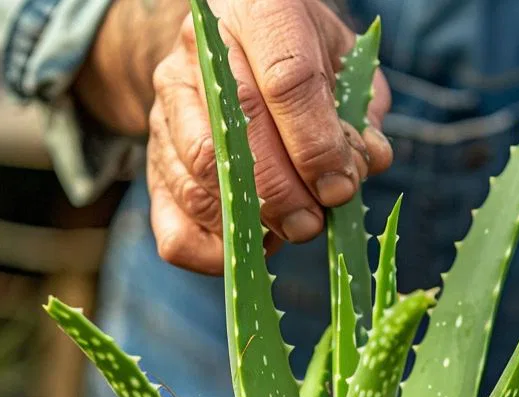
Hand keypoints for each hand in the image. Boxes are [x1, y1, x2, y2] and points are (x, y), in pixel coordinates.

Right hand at [146, 0, 391, 272]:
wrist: (232, 46)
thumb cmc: (301, 58)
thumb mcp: (343, 66)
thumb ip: (359, 114)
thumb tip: (366, 163)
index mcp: (259, 11)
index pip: (286, 81)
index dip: (316, 146)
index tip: (339, 188)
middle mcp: (201, 52)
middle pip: (235, 134)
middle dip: (282, 193)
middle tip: (313, 224)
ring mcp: (168, 103)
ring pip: (198, 176)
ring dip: (250, 221)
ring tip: (290, 229)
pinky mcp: (152, 156)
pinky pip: (171, 223)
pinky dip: (211, 251)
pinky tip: (251, 246)